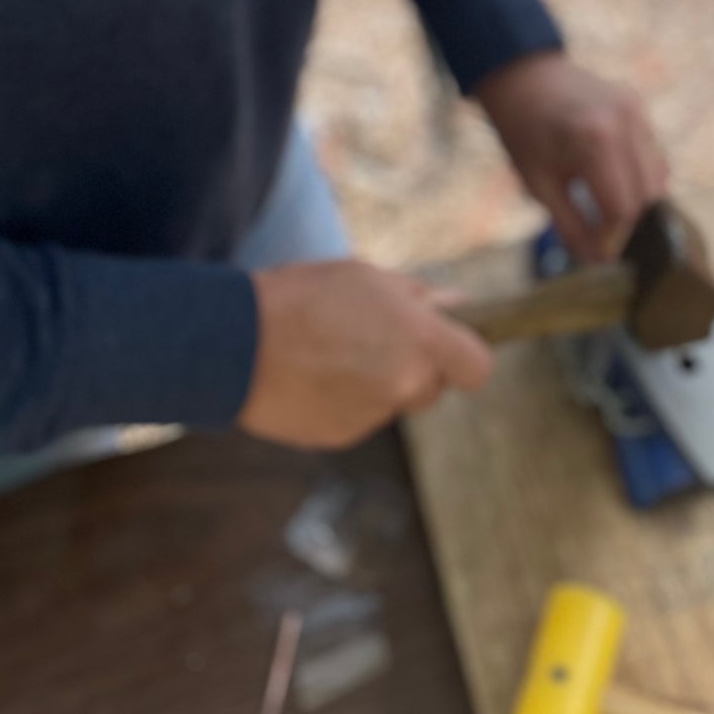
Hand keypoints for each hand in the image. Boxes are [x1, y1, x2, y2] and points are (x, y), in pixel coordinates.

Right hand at [238, 260, 492, 449]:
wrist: (236, 343)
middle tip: (373, 338)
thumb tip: (456, 304)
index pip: (476, 368)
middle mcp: (404, 385)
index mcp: (420, 342)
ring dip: (375, 382)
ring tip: (330, 351)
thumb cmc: (303, 297)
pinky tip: (313, 375)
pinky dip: (345, 400)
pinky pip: (358, 417)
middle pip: (431, 387)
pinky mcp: (340, 436)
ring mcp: (372, 416)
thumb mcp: (366, 277)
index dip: (466, 357)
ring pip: (391, 400)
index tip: (448, 346)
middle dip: (413, 367)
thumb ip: (417, 296)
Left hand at [474, 51, 669, 261]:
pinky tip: (611, 176)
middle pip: (648, 195)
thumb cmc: (524, 132)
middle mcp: (626, 122)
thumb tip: (598, 261)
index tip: (597, 250)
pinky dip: (639, 174)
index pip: (623, 208)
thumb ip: (571, 226)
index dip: (612, 236)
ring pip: (658, 175)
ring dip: (638, 198)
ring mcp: (637, 110)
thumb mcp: (539, 185)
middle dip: (628, 221)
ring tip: (603, 202)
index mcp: (596, 141)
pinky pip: (653, 153)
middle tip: (601, 231)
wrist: (523, 76)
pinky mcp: (639, 106)